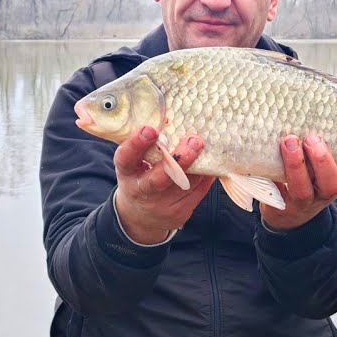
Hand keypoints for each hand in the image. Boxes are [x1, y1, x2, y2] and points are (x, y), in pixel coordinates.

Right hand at [113, 126, 214, 243]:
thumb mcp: (133, 163)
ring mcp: (161, 205)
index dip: (137, 144)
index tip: (151, 129)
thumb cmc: (138, 178)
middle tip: (194, 140)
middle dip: (179, 159)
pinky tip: (209, 162)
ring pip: (184, 184)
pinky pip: (197, 192)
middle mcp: (141, 191)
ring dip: (198, 164)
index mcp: (126, 173)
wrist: (139, 217)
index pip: (127, 158)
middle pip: (160, 178)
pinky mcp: (179, 212)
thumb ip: (145, 146)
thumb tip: (171, 119)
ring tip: (204, 146)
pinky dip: (205, 176)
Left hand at [262, 129, 336, 232]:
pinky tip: (268, 155)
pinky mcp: (282, 205)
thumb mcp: (325, 154)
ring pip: (303, 191)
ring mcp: (304, 201)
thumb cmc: (311, 170)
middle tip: (312, 138)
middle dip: (323, 161)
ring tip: (289, 142)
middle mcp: (326, 192)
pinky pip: (277, 194)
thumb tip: (331, 101)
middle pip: (333, 185)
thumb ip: (330, 134)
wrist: (288, 207)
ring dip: (296, 166)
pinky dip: (272, 176)